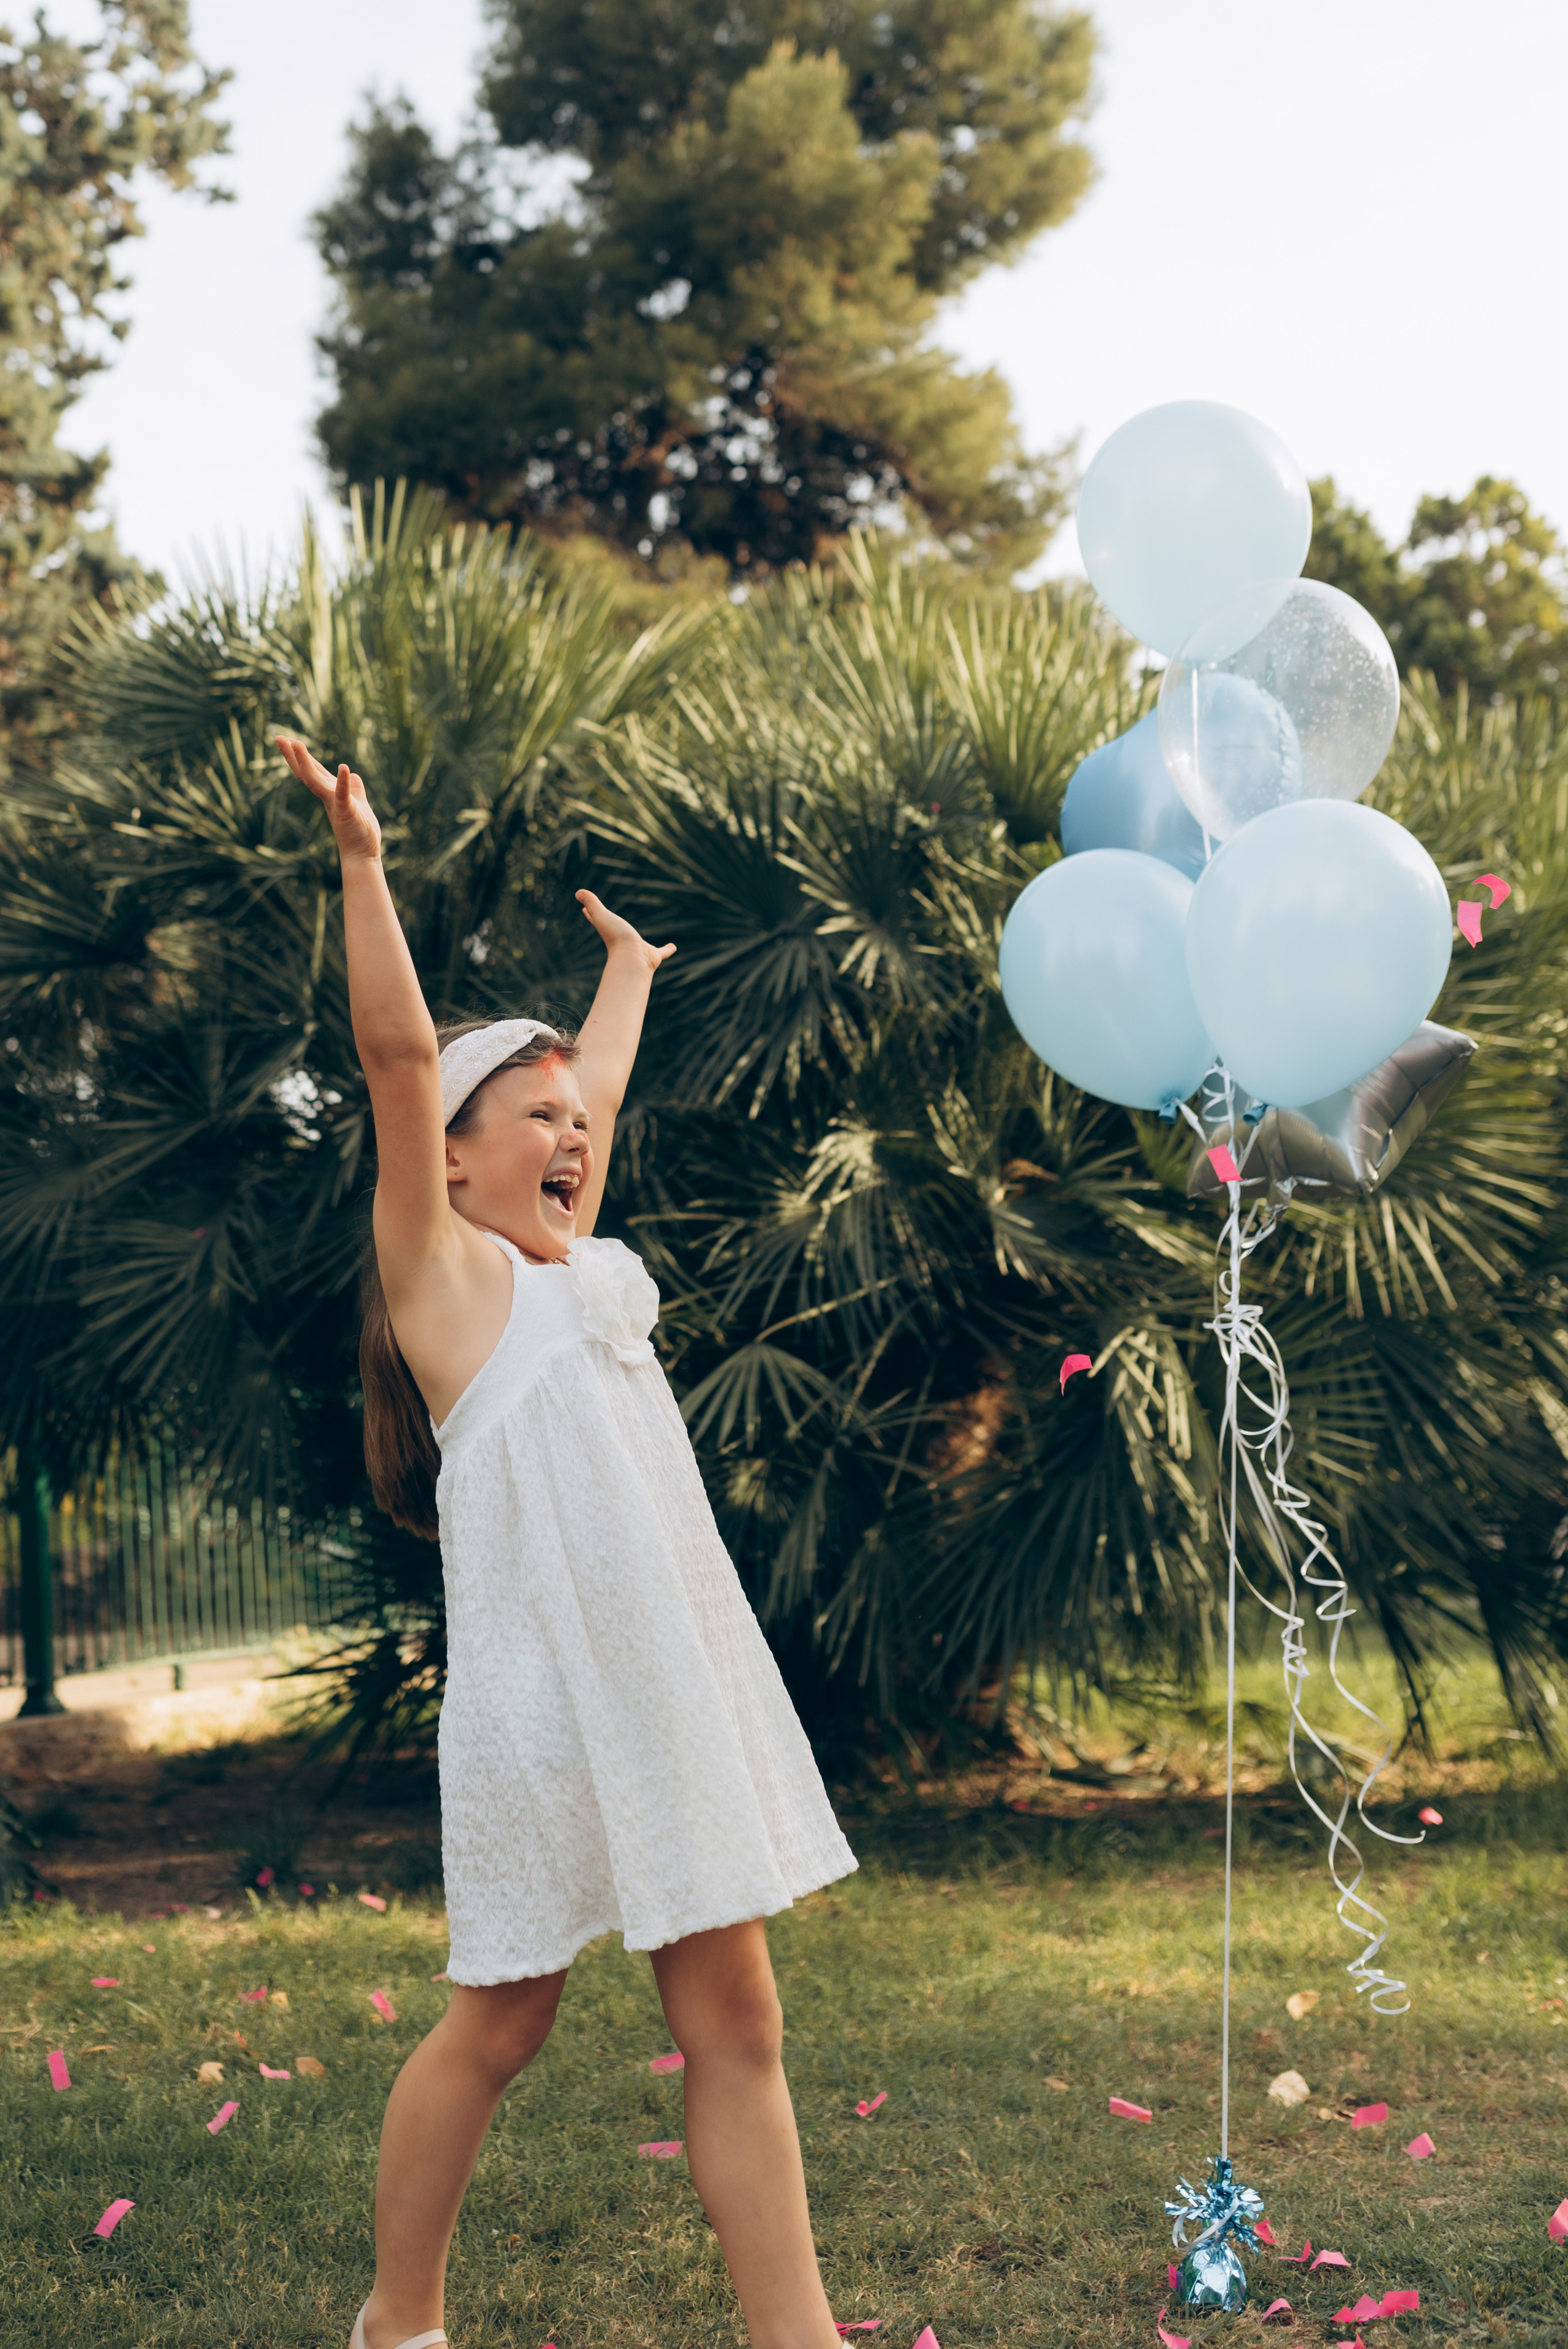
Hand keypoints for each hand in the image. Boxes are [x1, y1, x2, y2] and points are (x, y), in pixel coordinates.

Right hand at [277, 734, 381, 862]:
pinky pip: (343, 795)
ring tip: (296, 744)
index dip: (300, 755)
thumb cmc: (359, 831)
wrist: (363, 854)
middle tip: (278, 737)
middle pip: (307, 772)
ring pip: (317, 781)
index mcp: (330, 792)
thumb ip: (354, 787)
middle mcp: (328, 796)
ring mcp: (335, 804)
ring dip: (307, 762)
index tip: (287, 739)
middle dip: (294, 755)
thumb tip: (352, 773)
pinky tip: (343, 767)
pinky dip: (343, 782)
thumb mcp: (358, 802)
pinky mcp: (347, 812)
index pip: (312, 771)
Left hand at [576, 889, 675, 973]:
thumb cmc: (616, 938)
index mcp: (609, 931)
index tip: (584, 910)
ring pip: (642, 946)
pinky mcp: (653, 956)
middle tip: (614, 925)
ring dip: (643, 943)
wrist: (632, 960)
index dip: (590, 913)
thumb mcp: (601, 916)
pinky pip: (662, 952)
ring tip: (646, 941)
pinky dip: (667, 950)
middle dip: (614, 929)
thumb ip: (592, 903)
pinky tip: (673, 946)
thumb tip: (578, 892)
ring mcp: (638, 951)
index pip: (596, 919)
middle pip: (618, 934)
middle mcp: (623, 943)